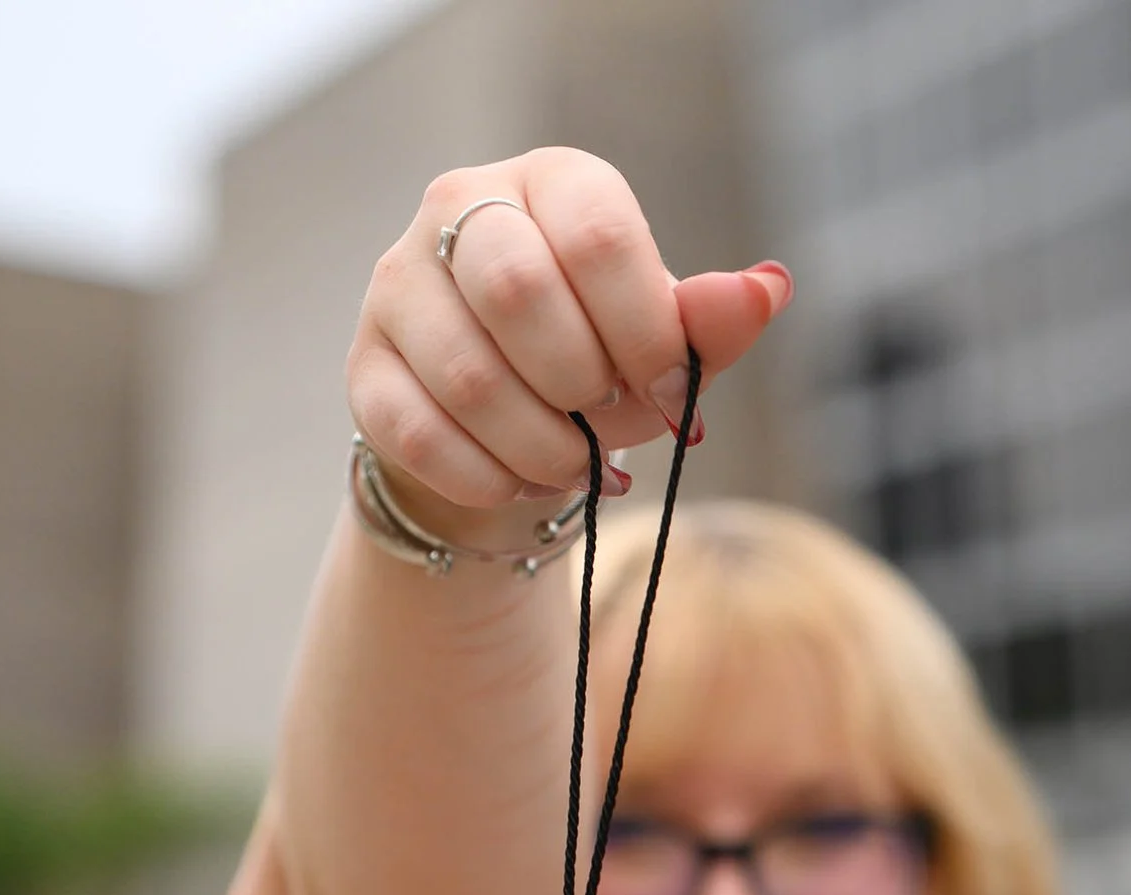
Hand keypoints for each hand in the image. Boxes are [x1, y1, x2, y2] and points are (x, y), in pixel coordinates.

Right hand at [347, 147, 793, 534]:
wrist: (496, 411)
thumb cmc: (591, 353)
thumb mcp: (659, 337)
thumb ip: (711, 320)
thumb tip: (767, 291)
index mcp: (549, 179)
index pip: (596, 235)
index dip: (645, 330)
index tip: (672, 395)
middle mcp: (458, 210)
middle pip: (517, 290)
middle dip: (583, 382)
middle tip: (609, 421)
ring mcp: (397, 287)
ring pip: (468, 376)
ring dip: (539, 443)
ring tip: (572, 463)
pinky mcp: (364, 367)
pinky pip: (420, 435)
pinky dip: (485, 475)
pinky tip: (518, 479)